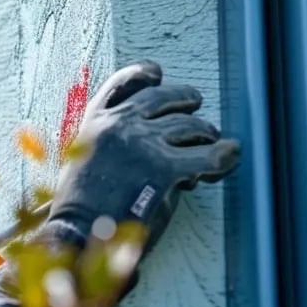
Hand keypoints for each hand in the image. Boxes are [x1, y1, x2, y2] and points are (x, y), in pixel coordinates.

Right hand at [50, 60, 239, 253]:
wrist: (76, 232)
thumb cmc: (78, 210)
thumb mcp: (81, 164)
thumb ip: (111, 147)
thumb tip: (149, 147)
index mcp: (95, 122)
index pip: (122, 83)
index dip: (143, 75)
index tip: (157, 74)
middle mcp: (120, 124)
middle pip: (163, 98)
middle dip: (184, 99)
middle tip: (194, 106)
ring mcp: (143, 143)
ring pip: (189, 126)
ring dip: (203, 133)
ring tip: (209, 141)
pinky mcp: (163, 167)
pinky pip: (206, 157)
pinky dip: (223, 156)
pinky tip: (230, 154)